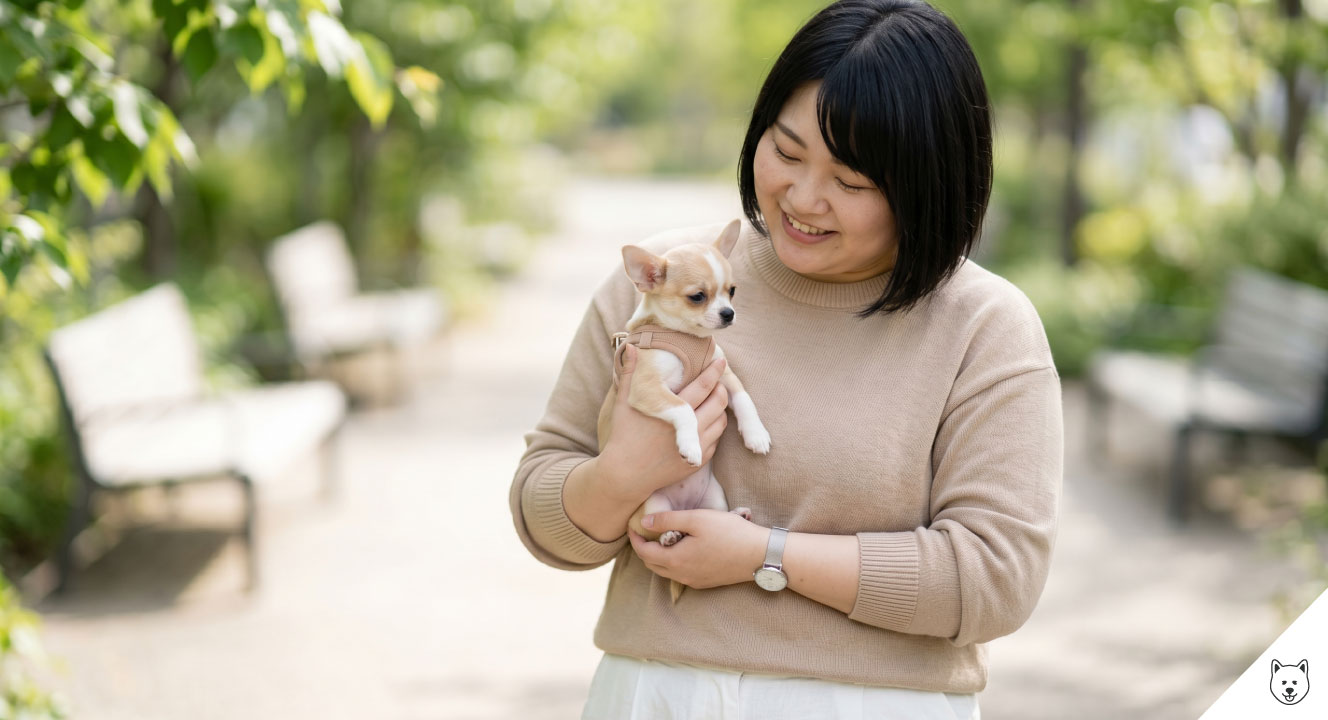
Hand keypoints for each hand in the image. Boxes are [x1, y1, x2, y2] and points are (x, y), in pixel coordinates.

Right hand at [597, 344, 729, 500]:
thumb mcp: (624, 402)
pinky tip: (705, 421)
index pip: (704, 386)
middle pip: (719, 402)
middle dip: (721, 389)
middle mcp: (691, 429)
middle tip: (716, 382)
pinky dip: (714, 427)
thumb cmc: (624, 435)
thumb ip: (630, 373)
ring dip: (719, 408)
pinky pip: (716, 440)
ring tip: (711, 400)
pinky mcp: (698, 461)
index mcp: (674, 412)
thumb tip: (631, 346)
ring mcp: (697, 447)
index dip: (715, 371)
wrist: (626, 475)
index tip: (720, 361)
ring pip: (721, 421)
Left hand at [627, 510, 766, 589]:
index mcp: (676, 560)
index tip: (632, 526)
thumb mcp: (697, 519)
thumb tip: (644, 523)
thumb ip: (667, 520)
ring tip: (661, 537)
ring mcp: (695, 581)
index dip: (635, 539)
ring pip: (666, 571)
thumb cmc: (729, 533)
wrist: (759, 554)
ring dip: (658, 556)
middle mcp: (682, 575)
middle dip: (644, 549)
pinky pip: (681, 574)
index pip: (644, 553)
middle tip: (644, 531)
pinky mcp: (706, 582)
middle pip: (652, 565)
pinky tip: (682, 547)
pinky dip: (673, 562)